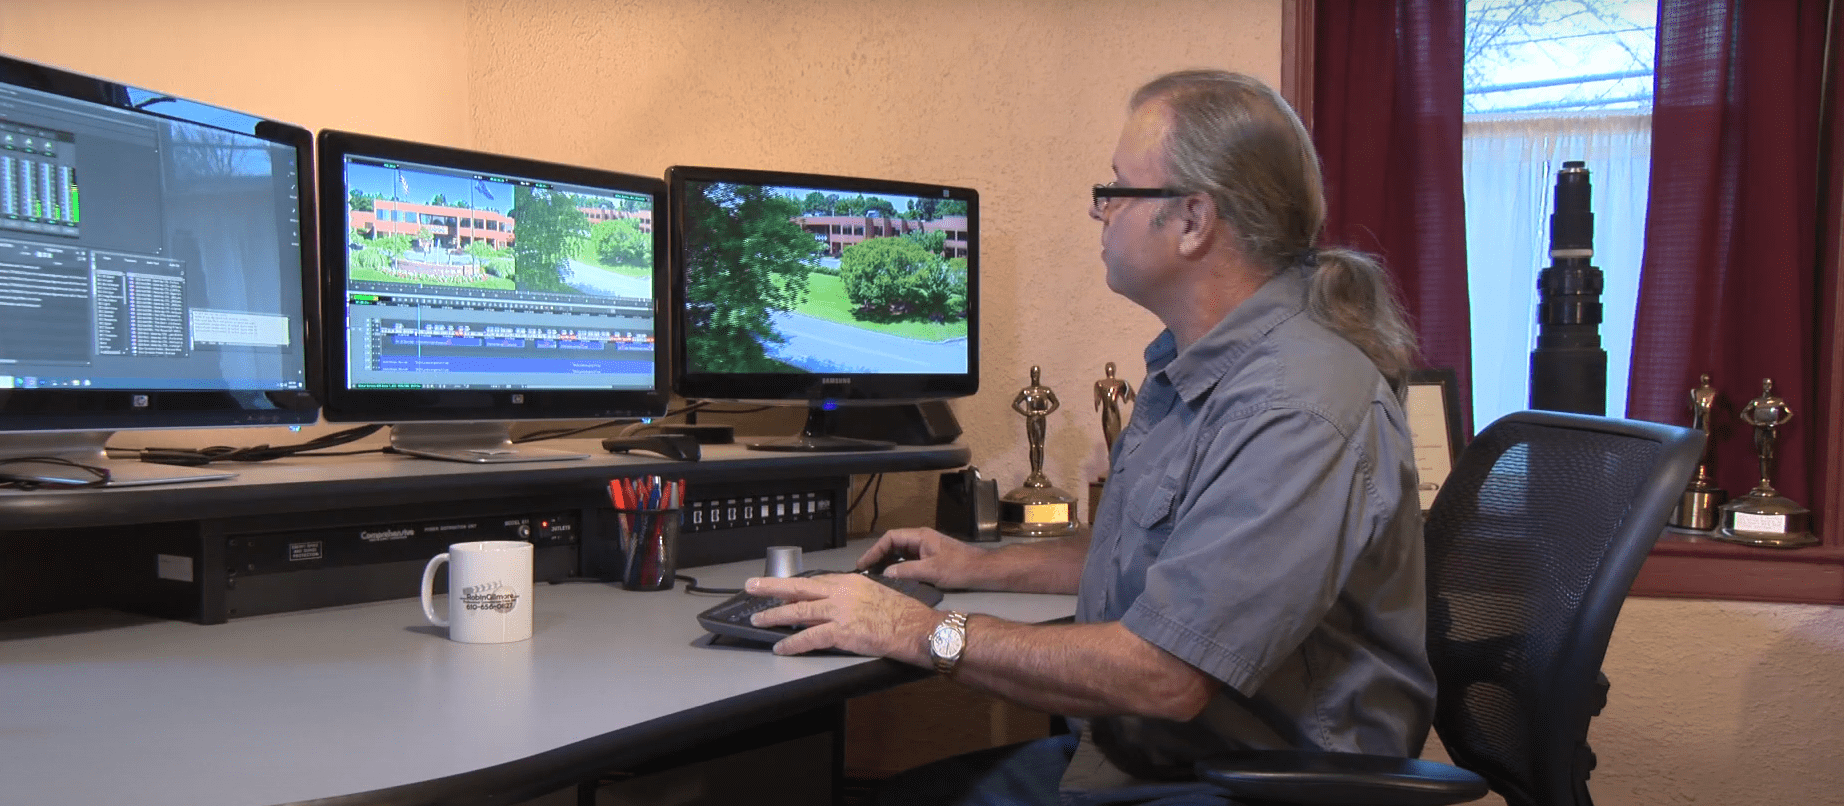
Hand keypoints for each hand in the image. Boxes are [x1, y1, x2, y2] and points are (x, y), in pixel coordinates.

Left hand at [744, 573, 938, 659]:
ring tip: (757, 619)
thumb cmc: (904, 615)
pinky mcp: (841, 631)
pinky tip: (781, 647)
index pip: (817, 582)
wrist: (917, 627)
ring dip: (774, 616)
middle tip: (752, 586)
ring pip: (798, 610)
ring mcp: (840, 611)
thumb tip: (841, 606)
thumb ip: (855, 597)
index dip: (796, 587)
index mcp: (851, 581)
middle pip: (799, 588)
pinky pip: (809, 637)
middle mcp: (842, 592)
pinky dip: (792, 643)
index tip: (782, 588)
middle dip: (772, 587)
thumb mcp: (877, 594)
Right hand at [856, 526, 988, 588]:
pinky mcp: (929, 559)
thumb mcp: (931, 571)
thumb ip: (907, 571)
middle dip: (878, 556)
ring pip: (899, 553)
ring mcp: (925, 549)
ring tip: (873, 576)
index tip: (864, 563)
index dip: (875, 549)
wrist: (982, 570)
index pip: (890, 538)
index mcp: (920, 536)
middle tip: (865, 571)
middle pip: (893, 544)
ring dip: (886, 562)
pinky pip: (908, 560)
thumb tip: (885, 574)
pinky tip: (891, 579)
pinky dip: (897, 568)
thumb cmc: (959, 568)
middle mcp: (920, 540)